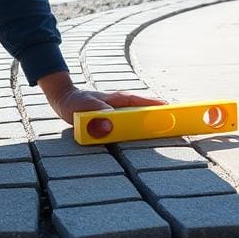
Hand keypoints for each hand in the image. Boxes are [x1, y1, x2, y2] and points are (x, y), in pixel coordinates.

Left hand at [37, 71, 165, 137]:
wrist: (63, 100)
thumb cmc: (75, 101)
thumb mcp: (84, 107)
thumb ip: (96, 116)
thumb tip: (108, 126)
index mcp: (118, 100)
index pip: (142, 102)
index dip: (157, 106)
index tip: (172, 110)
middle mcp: (121, 105)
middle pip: (145, 111)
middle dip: (159, 117)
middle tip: (175, 125)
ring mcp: (117, 112)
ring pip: (138, 119)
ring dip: (149, 125)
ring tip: (164, 134)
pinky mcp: (112, 120)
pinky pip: (128, 126)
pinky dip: (136, 130)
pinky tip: (142, 138)